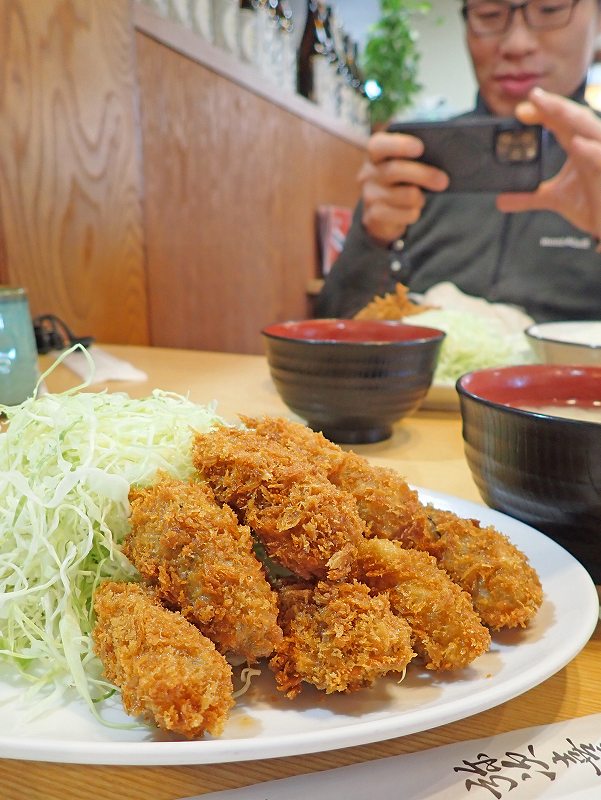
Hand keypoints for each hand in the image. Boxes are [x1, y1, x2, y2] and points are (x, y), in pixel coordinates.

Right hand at [358, 131, 448, 245]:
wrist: (383, 212)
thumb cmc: (401, 179)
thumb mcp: (406, 163)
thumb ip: (417, 155)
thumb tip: (445, 153)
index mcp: (375, 153)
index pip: (380, 145)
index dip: (400, 145)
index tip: (420, 147)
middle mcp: (368, 173)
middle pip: (396, 171)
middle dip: (423, 175)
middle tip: (443, 181)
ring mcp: (369, 196)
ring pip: (406, 195)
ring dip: (420, 198)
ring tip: (420, 198)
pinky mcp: (374, 216)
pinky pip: (403, 215)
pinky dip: (413, 213)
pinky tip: (412, 210)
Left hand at [497, 88, 600, 242]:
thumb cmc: (593, 204)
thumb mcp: (557, 198)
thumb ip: (529, 197)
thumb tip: (500, 200)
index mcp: (580, 146)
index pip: (560, 122)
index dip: (543, 112)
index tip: (519, 112)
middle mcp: (593, 145)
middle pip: (575, 118)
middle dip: (555, 105)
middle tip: (533, 96)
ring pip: (590, 129)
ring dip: (570, 117)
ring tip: (549, 107)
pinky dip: (590, 151)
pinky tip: (576, 144)